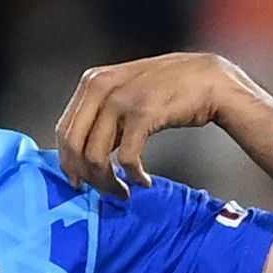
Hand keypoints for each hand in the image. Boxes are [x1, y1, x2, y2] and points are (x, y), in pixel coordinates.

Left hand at [54, 51, 247, 197]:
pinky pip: (128, 158)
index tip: (78, 182)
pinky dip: (134, 176)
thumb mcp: (126, 92)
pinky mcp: (144, 114)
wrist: (209, 80)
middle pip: (75, 145)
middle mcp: (101, 87)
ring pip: (96, 155)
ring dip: (108, 182)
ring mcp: (122, 99)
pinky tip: (144, 182)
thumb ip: (103, 115)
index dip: (67, 161)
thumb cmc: (169, 90)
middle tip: (101, 192)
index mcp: (92, 82)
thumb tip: (84, 154)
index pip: (64, 129)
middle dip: (86, 176)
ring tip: (123, 192)